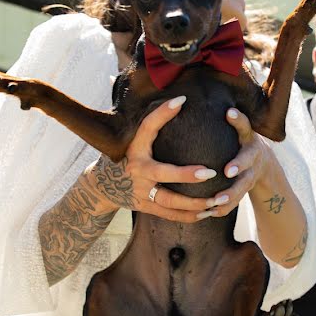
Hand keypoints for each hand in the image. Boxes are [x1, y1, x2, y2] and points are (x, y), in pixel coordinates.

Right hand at [87, 96, 218, 222]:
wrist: (101, 186)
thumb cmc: (125, 157)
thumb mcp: (132, 141)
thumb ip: (151, 129)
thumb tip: (179, 102)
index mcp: (134, 148)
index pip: (147, 127)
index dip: (162, 113)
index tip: (182, 100)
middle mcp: (137, 170)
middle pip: (163, 173)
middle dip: (186, 174)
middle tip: (210, 172)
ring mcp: (140, 191)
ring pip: (170, 201)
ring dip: (194, 202)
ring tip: (215, 200)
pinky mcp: (144, 206)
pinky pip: (169, 214)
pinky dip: (188, 216)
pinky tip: (206, 213)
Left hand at [206, 108, 272, 217]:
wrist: (264, 166)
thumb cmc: (240, 143)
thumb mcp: (238, 130)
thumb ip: (227, 121)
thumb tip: (192, 102)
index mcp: (247, 138)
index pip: (244, 125)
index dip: (238, 119)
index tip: (228, 113)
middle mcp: (253, 155)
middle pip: (247, 161)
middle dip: (238, 165)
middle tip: (227, 171)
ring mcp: (252, 174)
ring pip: (242, 186)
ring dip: (230, 193)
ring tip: (216, 200)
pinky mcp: (247, 189)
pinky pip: (236, 201)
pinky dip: (224, 208)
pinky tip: (209, 213)